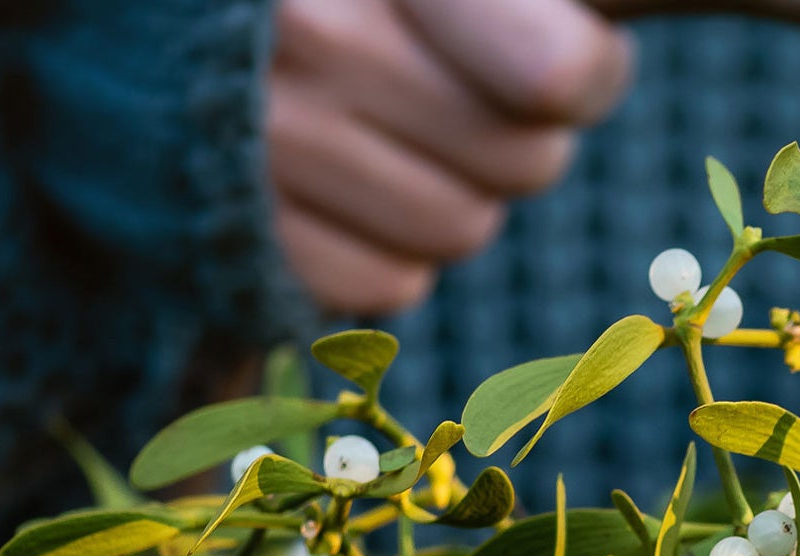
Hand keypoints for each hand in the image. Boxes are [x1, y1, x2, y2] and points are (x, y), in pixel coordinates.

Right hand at [268, 0, 631, 314]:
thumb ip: (535, 6)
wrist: (163, 36)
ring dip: (452, 195)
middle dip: (514, 137)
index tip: (562, 61)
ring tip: (391, 133)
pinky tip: (341, 188)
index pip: (559, 76)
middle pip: (524, 160)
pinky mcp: (242, 232)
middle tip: (456, 92)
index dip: (585, 75)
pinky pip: (387, 284)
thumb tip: (637, 48)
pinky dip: (383, 250)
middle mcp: (310, 32)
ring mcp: (265, 140)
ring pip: (460, 228)